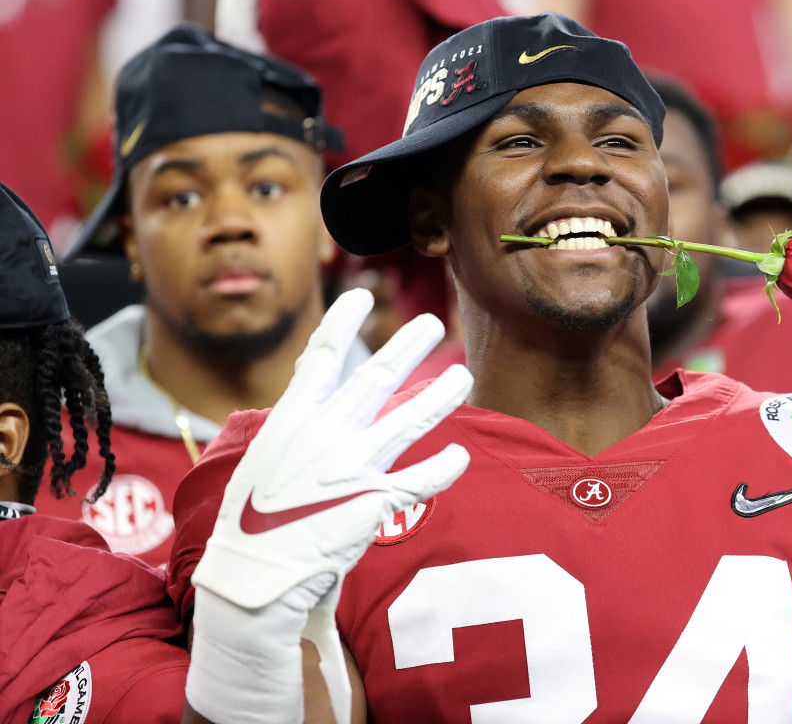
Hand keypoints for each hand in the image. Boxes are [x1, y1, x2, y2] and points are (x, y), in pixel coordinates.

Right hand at [187, 289, 472, 723]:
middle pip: (375, 377)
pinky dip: (443, 466)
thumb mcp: (261, 463)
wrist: (252, 577)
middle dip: (407, 345)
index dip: (343, 322)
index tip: (361, 295)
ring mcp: (352, 466)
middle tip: (431, 322)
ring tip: (463, 374)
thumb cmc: (249, 524)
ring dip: (439, 395)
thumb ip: (292, 435)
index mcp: (291, 419)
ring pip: (408, 419)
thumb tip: (308, 414)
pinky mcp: (374, 501)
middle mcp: (325, 433)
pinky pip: (421, 478)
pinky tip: (460, 454)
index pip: (321, 356)